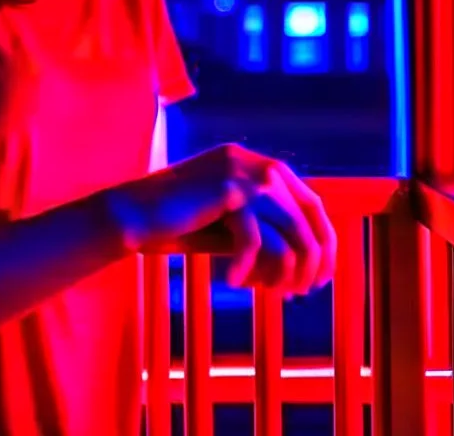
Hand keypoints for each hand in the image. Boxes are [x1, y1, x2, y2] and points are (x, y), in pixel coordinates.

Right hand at [107, 144, 336, 295]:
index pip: (310, 201)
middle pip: (309, 214)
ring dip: (286, 269)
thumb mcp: (229, 225)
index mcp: (255, 163)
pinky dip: (246, 267)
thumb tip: (307, 260)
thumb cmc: (176, 224)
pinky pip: (256, 239)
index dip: (322, 241)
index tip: (320, 278)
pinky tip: (229, 282)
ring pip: (292, 229)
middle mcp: (253, 161)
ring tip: (270, 293)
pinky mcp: (227, 189)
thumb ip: (263, 230)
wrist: (131, 214)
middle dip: (312, 259)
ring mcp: (241, 171)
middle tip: (301, 293)